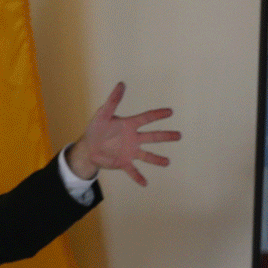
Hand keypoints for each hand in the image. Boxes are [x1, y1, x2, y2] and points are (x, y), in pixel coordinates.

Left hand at [65, 83, 179, 186]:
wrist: (88, 147)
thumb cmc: (96, 128)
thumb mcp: (103, 113)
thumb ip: (113, 100)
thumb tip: (122, 84)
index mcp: (130, 125)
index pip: (146, 118)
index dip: (158, 114)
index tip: (170, 111)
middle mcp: (133, 138)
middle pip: (152, 137)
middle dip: (165, 136)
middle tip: (179, 135)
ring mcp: (130, 151)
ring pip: (146, 155)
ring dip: (157, 159)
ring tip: (167, 162)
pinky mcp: (123, 163)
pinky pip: (133, 171)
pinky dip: (138, 177)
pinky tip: (145, 183)